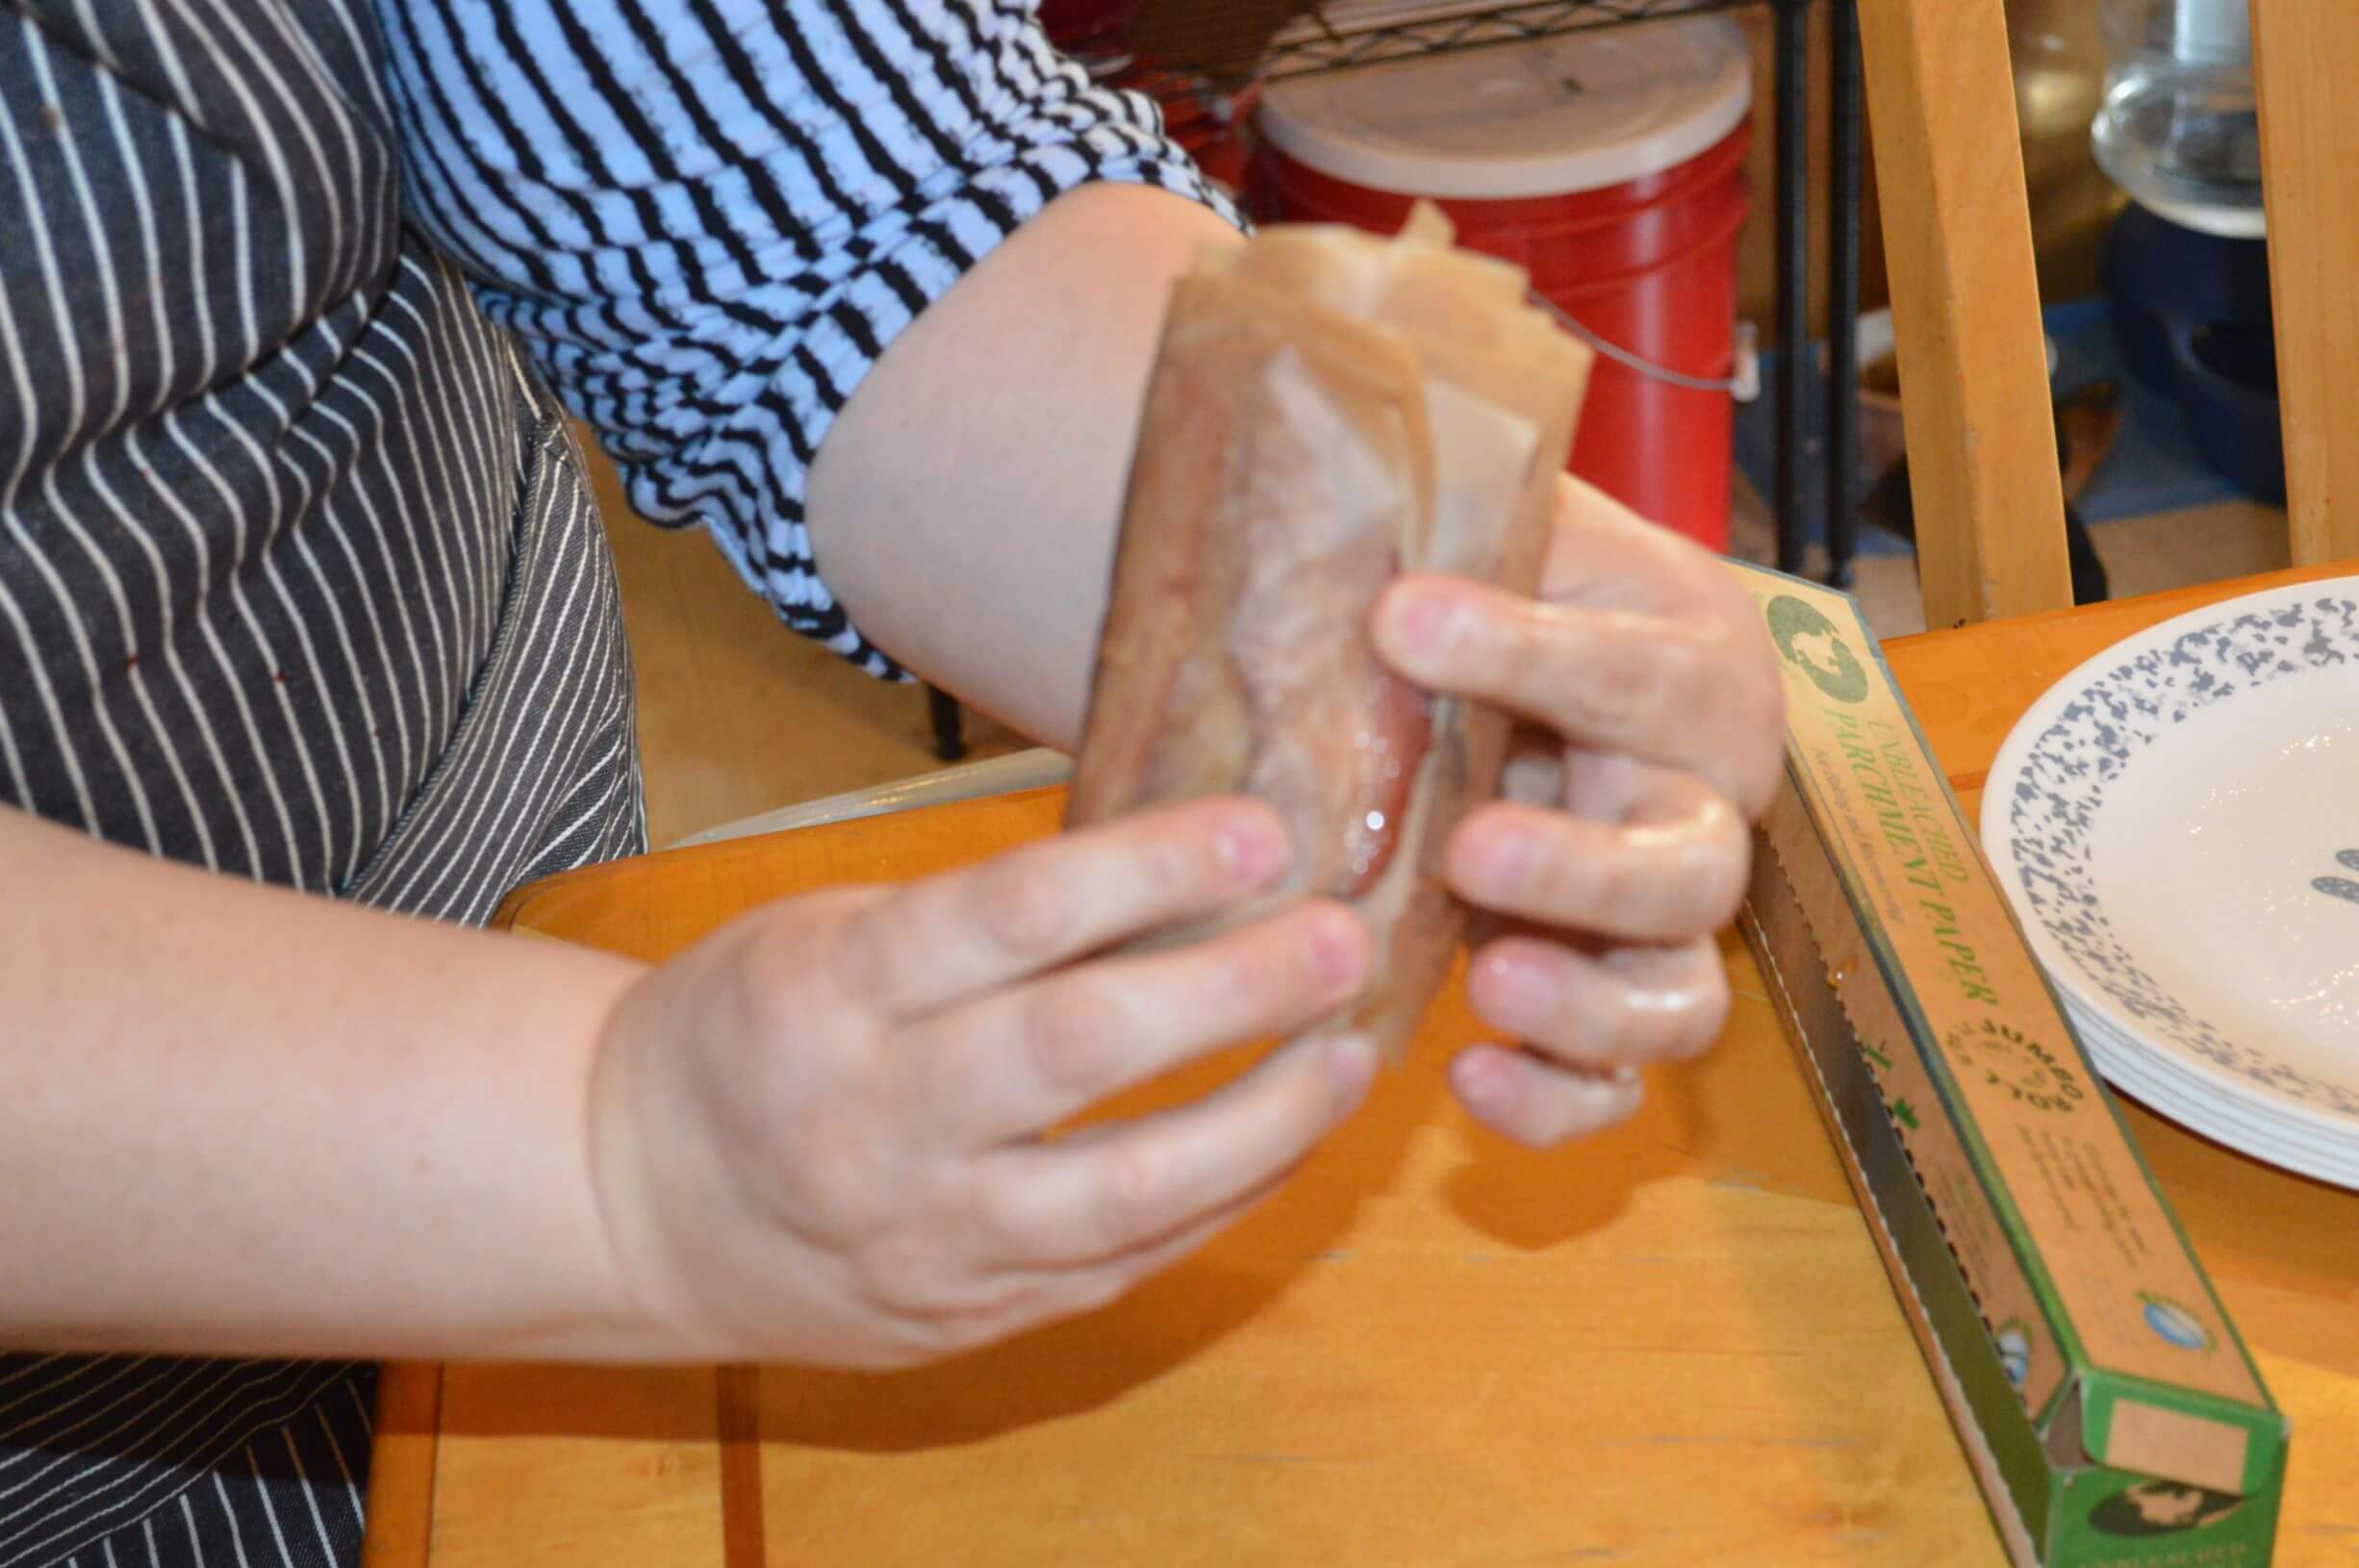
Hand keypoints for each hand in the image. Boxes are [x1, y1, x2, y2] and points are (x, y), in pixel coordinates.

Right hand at [585, 800, 1374, 1368]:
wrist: (636, 1203)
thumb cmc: (750, 1027)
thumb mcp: (830, 933)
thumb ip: (979, 919)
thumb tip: (1179, 859)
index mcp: (829, 989)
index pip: (1013, 915)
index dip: (1149, 867)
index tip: (1260, 828)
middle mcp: (876, 1118)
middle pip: (1082, 1047)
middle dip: (1236, 988)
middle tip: (1342, 936)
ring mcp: (925, 1234)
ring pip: (1126, 1187)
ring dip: (1264, 1119)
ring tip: (1351, 1053)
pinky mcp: (968, 1313)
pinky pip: (1125, 1261)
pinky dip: (1226, 1198)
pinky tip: (1292, 1137)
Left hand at [1374, 475, 1784, 1146]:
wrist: (1542, 658)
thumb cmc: (1525, 588)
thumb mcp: (1519, 533)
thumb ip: (1476, 528)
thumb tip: (1363, 513)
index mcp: (1685, 668)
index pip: (1630, 673)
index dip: (1523, 654)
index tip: (1397, 619)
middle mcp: (1699, 801)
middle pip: (1690, 865)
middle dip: (1582, 869)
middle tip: (1467, 846)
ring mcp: (1658, 921)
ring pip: (1679, 998)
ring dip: (1589, 1004)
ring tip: (1488, 981)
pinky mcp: (1608, 1000)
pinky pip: (1617, 1085)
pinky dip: (1557, 1099)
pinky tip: (1466, 1077)